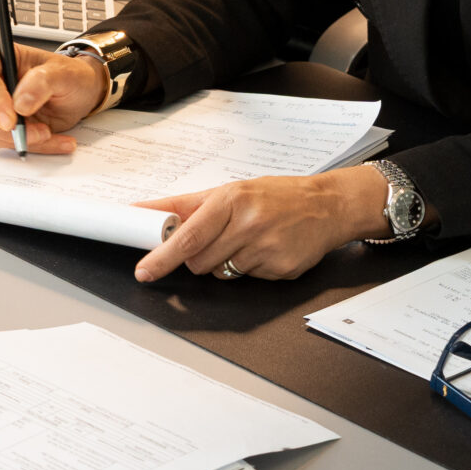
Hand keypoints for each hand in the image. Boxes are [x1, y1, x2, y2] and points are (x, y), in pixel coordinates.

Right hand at [0, 43, 108, 154]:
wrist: (80, 94)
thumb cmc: (69, 76)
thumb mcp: (65, 73)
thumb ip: (43, 82)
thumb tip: (20, 103)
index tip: (11, 119)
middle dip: (3, 129)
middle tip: (36, 133)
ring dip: (18, 140)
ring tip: (49, 132)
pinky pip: (1, 144)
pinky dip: (29, 147)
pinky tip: (51, 140)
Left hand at [132, 167, 391, 282]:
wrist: (327, 206)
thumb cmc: (275, 196)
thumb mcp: (231, 190)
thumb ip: (185, 204)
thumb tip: (143, 209)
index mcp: (232, 200)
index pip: (189, 236)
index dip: (162, 256)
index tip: (144, 270)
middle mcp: (249, 224)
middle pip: (199, 262)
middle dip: (199, 257)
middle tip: (219, 238)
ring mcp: (266, 249)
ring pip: (220, 273)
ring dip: (225, 262)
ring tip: (248, 240)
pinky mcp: (281, 269)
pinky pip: (247, 279)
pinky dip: (250, 269)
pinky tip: (266, 250)